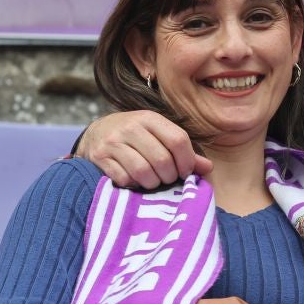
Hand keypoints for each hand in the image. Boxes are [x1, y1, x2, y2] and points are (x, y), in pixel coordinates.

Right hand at [79, 111, 210, 189]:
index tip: (185, 172)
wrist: (95, 134)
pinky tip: (133, 180)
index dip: (187, 161)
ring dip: (152, 183)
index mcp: (149, 118)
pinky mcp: (99, 157)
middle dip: (169, 176)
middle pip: (162, 159)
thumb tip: (207, 168)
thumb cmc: (134, 137)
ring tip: (152, 181)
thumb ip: (182, 151)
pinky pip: (124, 179)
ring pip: (143, 172)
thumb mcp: (157, 136)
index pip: (178, 140)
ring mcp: (113, 142)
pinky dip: (132, 185)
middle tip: (167, 179)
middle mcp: (130, 127)